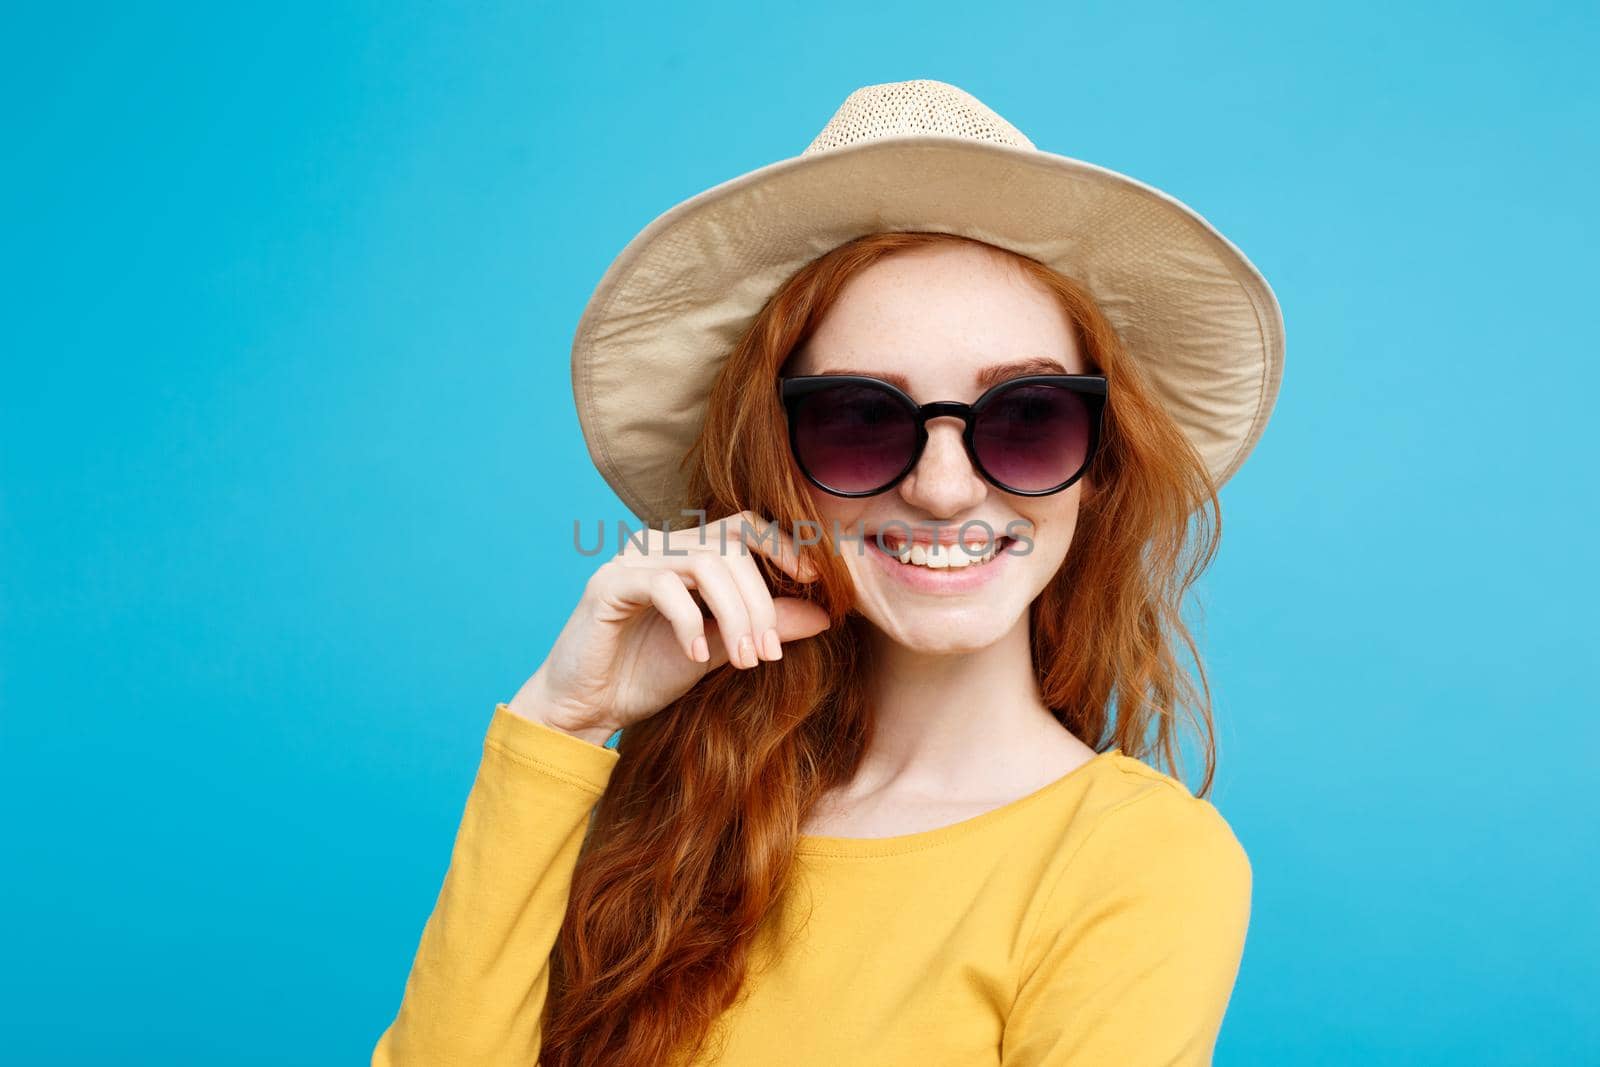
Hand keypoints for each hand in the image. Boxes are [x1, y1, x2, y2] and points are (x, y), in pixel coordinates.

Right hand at [508, 510, 832, 740]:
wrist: (587, 708)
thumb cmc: (649, 674)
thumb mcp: (722, 650)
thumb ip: (764, 627)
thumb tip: (825, 615)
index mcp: (687, 553)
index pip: (745, 527)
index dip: (785, 546)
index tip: (817, 583)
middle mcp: (660, 545)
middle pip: (732, 545)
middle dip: (761, 601)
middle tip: (768, 653)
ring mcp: (633, 560)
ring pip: (706, 563)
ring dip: (736, 614)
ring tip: (743, 661)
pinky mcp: (609, 584)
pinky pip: (665, 586)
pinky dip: (690, 621)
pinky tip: (695, 656)